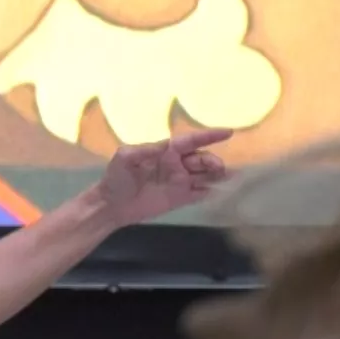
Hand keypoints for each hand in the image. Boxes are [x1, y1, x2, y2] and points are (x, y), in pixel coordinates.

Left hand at [95, 128, 232, 226]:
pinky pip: (201, 193)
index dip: (209, 136)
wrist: (111, 206)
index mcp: (166, 151)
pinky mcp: (181, 198)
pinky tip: (220, 192)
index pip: (191, 141)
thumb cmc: (116, 178)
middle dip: (212, 161)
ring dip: (218, 175)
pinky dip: (212, 191)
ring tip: (228, 178)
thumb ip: (142, 151)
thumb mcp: (123, 158)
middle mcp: (177, 164)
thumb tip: (163, 147)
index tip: (228, 132)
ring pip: (205, 175)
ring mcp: (180, 181)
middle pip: (202, 159)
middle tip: (218, 168)